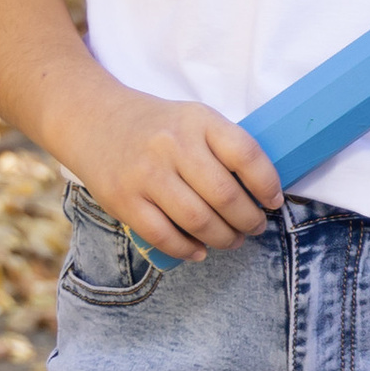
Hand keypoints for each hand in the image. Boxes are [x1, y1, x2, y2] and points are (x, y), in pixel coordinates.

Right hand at [69, 89, 281, 262]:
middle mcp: (173, 146)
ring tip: (233, 240)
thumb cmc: (160, 127)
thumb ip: (224, 147)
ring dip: (223, 238)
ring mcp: (146, 174)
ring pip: (197, 220)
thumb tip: (260, 192)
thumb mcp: (195, 120)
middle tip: (256, 227)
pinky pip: (163, 235)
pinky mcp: (123, 200)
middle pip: (224, 195)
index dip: (267, 184)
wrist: (95, 121)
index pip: (246, 155)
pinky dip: (187, 249)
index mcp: (199, 121)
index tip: (274, 201)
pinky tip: (199, 251)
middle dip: (249, 220)